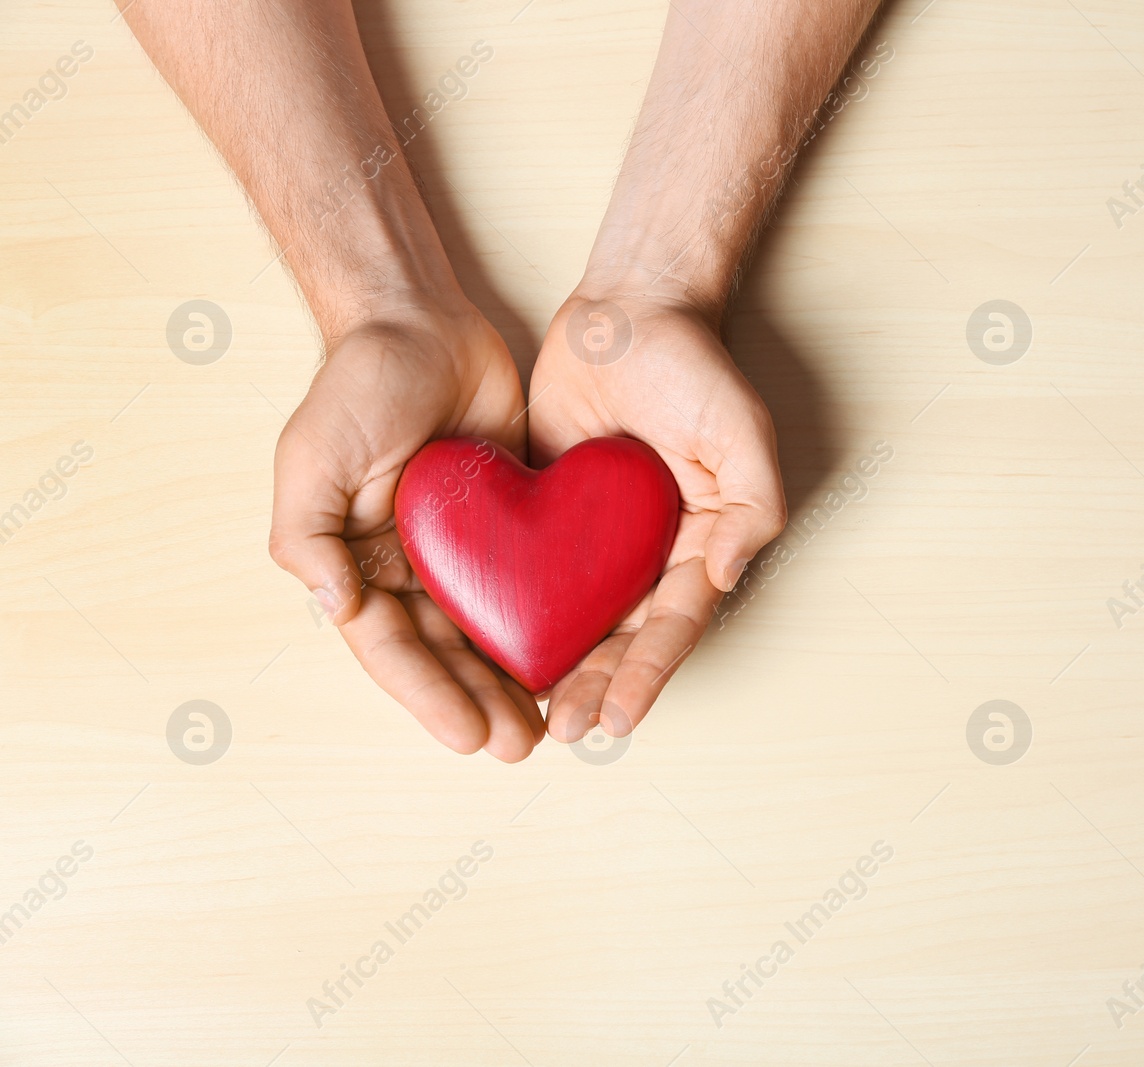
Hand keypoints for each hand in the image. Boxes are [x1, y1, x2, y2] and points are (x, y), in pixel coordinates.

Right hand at [268, 300, 546, 761]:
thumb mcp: (312, 456)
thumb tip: (333, 609)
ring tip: (553, 725)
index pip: (394, 647)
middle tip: (523, 745)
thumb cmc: (355, 384)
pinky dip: (551, 623)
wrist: (423, 322)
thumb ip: (307, 535)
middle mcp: (411, 568)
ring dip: (518, 679)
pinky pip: (534, 582)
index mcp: (359, 564)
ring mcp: (465, 549)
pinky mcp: (515, 522)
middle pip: (448, 654)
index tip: (469, 736)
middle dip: (482, 702)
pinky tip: (581, 656)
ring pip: (493, 631)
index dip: (429, 695)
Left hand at [526, 288, 785, 741]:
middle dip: (596, 688)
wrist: (627, 311)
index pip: (674, 625)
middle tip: (565, 729)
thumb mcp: (743, 431)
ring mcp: (595, 540)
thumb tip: (726, 574)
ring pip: (573, 621)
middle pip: (621, 639)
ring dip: (554, 669)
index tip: (621, 717)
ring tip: (530, 715)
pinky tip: (485, 651)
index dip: (648, 675)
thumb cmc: (694, 367)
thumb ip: (753, 504)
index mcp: (699, 545)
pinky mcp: (545, 517)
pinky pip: (526, 574)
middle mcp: (648, 555)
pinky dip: (511, 614)